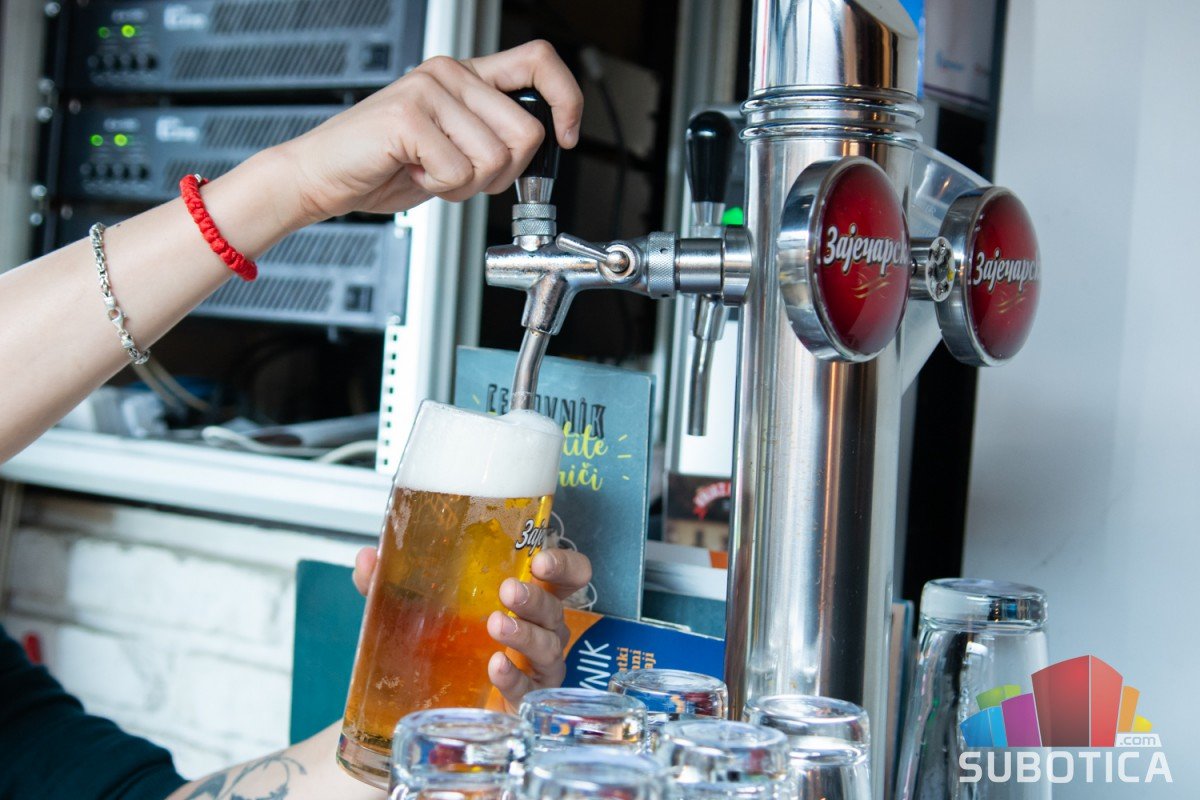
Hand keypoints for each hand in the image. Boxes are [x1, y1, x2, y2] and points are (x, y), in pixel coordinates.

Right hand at [274, 40, 582, 224]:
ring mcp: (429, 90)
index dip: (567, 99)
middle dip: (502, 174)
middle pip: (526, 132)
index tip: (567, 136)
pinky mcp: (409, 115)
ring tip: (428, 172)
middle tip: (460, 175)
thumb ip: (494, 139)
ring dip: (465, 185)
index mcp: (466, 76)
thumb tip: (543, 144)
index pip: (540, 61)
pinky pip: (457, 171)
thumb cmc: (385, 166)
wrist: (322, 177)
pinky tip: (411, 173)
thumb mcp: (454, 149)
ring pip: (494, 158)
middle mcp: (450, 74)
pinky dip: (438, 189)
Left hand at [351, 545, 591, 708]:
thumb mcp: (421, 609)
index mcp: (528, 597)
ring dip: (525, 634)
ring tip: (497, 626)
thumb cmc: (450, 642)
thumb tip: (367, 559)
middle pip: (557, 609)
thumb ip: (394, 584)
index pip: (566, 576)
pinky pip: (529, 688)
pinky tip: (496, 667)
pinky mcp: (526, 700)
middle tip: (509, 590)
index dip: (563, 564)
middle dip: (536, 598)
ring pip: (550, 647)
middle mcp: (541, 629)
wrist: (441, 702)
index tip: (541, 559)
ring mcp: (538, 667)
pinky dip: (514, 676)